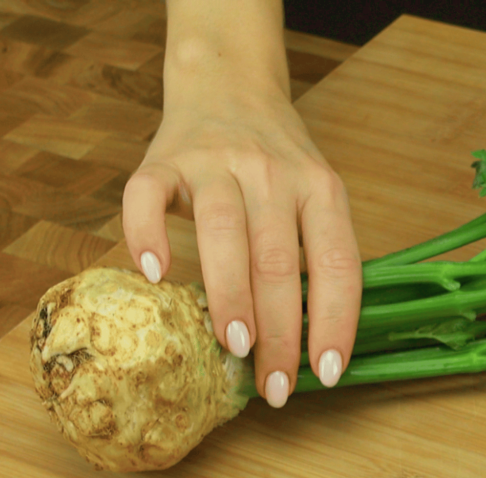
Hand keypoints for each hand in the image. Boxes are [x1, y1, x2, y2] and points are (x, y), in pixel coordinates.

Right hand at [122, 11, 361, 407]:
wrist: (229, 84)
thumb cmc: (277, 162)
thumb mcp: (316, 194)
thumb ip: (316, 252)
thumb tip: (313, 347)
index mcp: (321, 189)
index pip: (338, 263)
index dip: (336, 322)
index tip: (327, 374)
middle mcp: (273, 173)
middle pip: (280, 260)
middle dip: (282, 332)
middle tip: (275, 387)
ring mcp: (215, 163)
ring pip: (224, 233)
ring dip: (232, 296)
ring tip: (235, 347)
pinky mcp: (162, 159)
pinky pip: (147, 196)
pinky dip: (148, 234)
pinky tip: (155, 276)